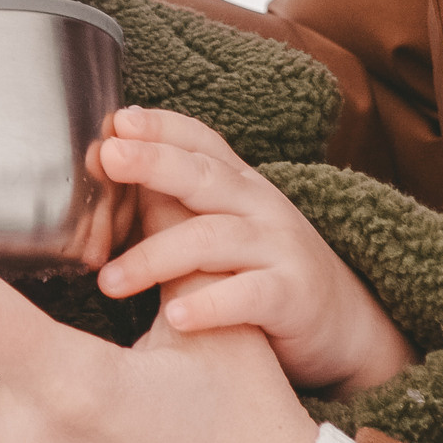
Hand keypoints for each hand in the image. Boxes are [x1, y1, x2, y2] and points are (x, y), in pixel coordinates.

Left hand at [96, 107, 413, 397]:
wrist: (343, 323)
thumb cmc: (260, 272)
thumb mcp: (219, 229)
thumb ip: (171, 205)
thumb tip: (99, 178)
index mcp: (238, 184)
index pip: (200, 141)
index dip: (161, 126)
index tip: (117, 119)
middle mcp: (260, 206)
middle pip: (204, 175)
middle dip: (153, 162)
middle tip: (108, 157)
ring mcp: (280, 247)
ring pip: (213, 239)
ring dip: (155, 258)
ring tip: (109, 282)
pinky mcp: (292, 296)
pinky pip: (248, 296)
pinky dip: (209, 305)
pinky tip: (174, 318)